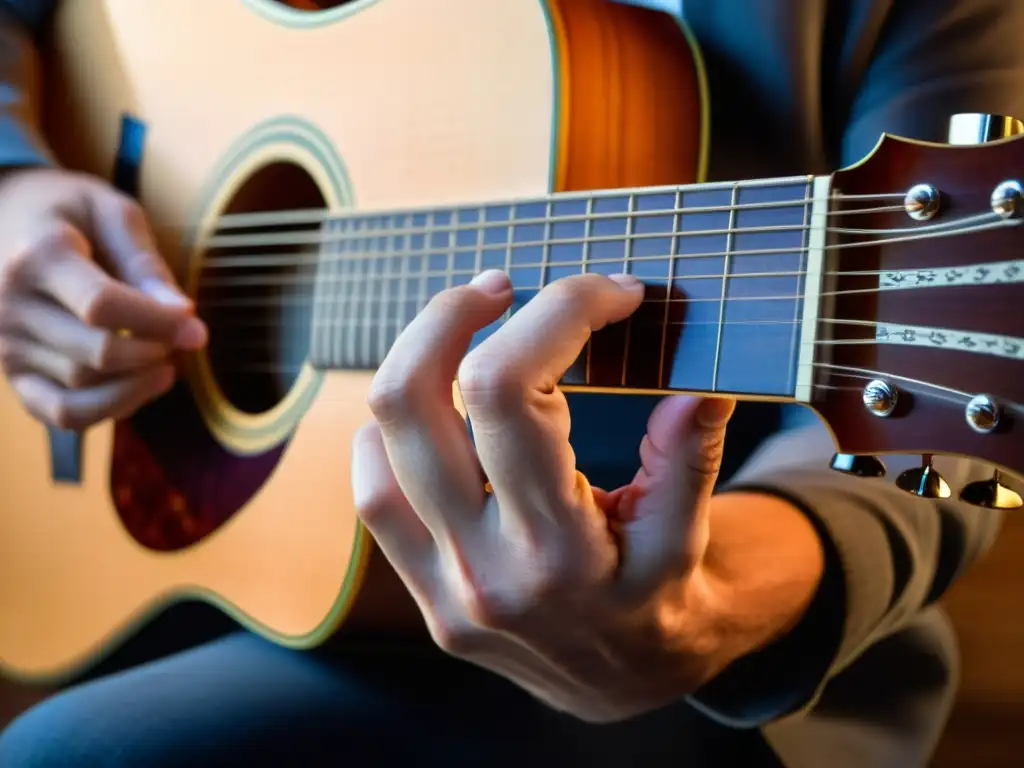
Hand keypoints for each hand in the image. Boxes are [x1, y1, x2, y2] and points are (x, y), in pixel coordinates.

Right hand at [0, 168, 206, 430]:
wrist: (4, 219)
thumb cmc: (68, 212)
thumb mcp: (111, 213)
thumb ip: (145, 263)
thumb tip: (183, 314)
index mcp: (37, 256)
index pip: (101, 306)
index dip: (158, 323)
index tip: (197, 328)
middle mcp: (10, 306)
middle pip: (95, 353)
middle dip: (153, 352)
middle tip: (183, 339)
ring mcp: (5, 346)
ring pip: (82, 388)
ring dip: (138, 382)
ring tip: (166, 358)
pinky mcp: (12, 375)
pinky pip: (61, 414)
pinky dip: (108, 410)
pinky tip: (141, 386)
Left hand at [352, 270, 737, 722]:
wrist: (618, 686)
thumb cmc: (660, 604)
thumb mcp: (688, 540)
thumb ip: (688, 462)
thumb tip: (696, 390)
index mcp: (561, 552)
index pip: (517, 395)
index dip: (560, 313)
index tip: (610, 292)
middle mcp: (484, 568)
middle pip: (416, 402)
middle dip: (453, 314)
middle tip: (503, 285)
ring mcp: (440, 585)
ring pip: (380, 443)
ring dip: (415, 360)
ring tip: (469, 328)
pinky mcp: (421, 591)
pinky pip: (373, 494)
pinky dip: (390, 433)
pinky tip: (435, 407)